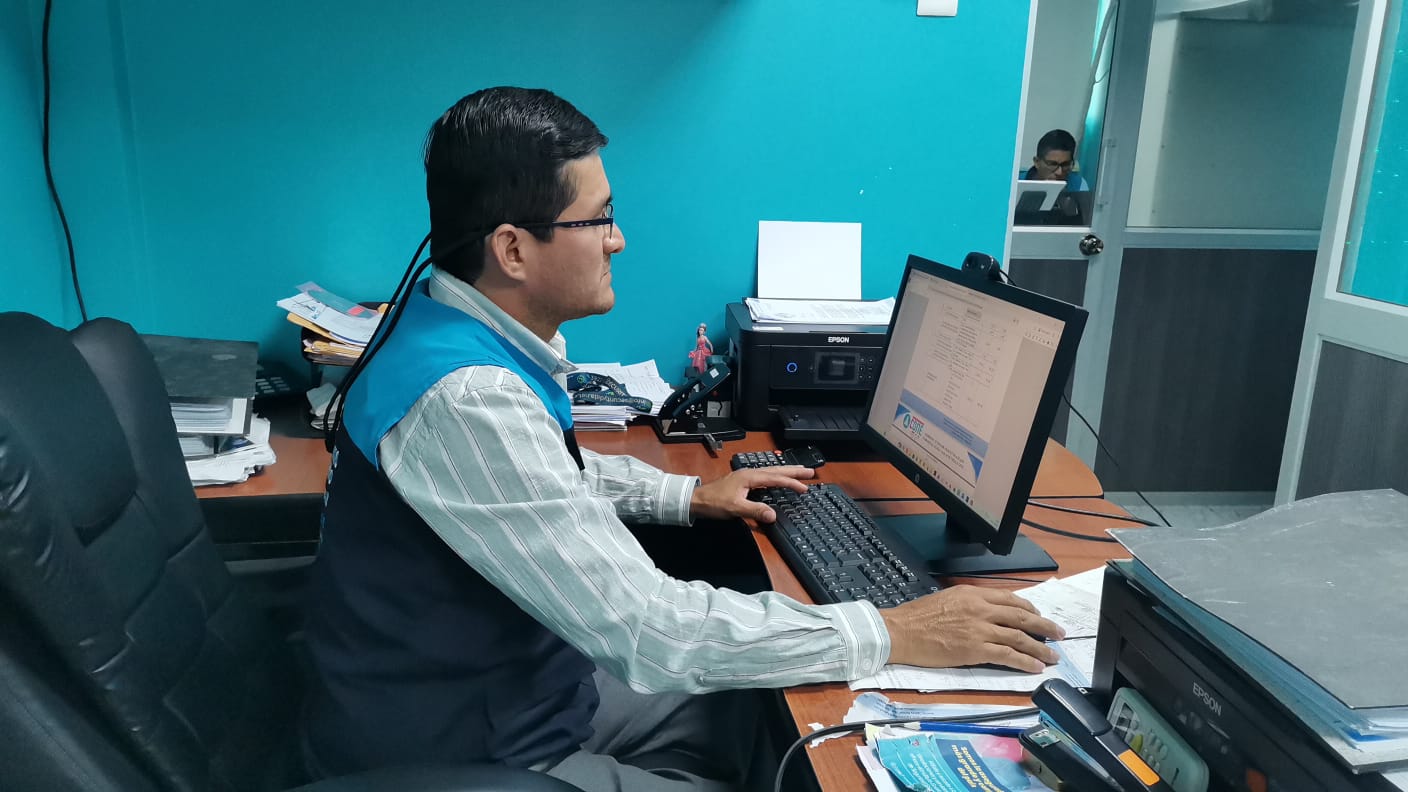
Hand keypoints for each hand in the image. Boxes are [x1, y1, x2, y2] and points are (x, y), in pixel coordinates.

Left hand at [689, 466, 814, 522]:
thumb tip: (773, 515)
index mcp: (750, 477)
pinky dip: (776, 476)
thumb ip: (755, 511)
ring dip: (786, 472)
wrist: (695, 500)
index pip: (776, 478)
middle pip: (776, 470)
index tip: (805, 488)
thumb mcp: (735, 508)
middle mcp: (749, 473)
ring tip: (799, 471)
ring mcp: (745, 476)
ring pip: (771, 471)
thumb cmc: (713, 503)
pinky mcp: (742, 481)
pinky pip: (765, 476)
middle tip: (810, 471)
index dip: (791, 483)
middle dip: (794, 471)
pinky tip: (777, 479)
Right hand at [879, 585, 1065, 672]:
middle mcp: (980, 608)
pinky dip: (1025, 661)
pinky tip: (1035, 667)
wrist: (900, 631)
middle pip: (1022, 617)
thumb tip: (985, 612)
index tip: (1038, 616)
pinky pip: (1008, 656)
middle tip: (1059, 634)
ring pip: (1019, 637)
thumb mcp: (947, 599)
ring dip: (1040, 647)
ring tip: (1053, 655)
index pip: (1010, 599)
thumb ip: (970, 604)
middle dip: (1044, 626)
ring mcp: (979, 629)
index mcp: (973, 593)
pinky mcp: (975, 650)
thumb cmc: (917, 618)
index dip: (1030, 609)